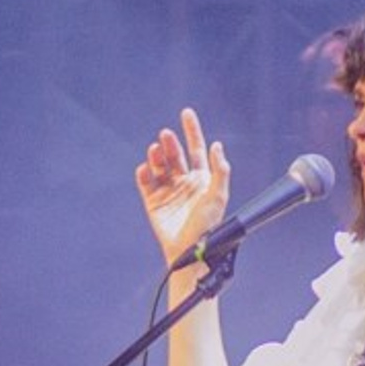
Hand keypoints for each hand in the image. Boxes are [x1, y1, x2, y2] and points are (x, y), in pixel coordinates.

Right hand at [137, 110, 233, 270]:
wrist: (189, 252)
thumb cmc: (208, 226)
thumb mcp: (219, 196)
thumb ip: (220, 170)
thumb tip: (217, 146)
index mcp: (202, 178)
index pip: (196, 149)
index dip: (192, 130)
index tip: (186, 113)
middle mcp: (184, 182)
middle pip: (175, 155)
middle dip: (170, 143)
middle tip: (165, 135)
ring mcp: (168, 192)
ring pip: (160, 167)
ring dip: (157, 156)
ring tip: (154, 150)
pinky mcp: (154, 204)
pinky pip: (146, 184)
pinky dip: (144, 174)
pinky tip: (144, 168)